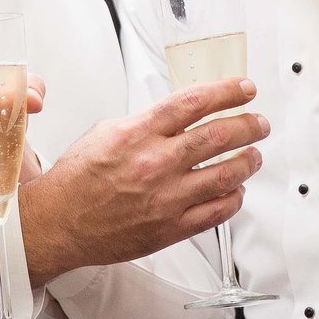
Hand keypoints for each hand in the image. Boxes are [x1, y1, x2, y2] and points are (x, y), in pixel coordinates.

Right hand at [20, 80, 266, 286]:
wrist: (58, 223)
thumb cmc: (77, 180)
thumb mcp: (105, 133)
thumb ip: (146, 123)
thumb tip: (179, 115)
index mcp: (138, 133)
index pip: (194, 102)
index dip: (226, 92)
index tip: (244, 89)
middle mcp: (155, 163)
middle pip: (218, 136)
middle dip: (248, 125)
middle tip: (259, 123)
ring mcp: (165, 198)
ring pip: (225, 174)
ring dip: (247, 161)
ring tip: (255, 154)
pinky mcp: (170, 228)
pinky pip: (216, 212)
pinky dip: (233, 198)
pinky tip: (236, 190)